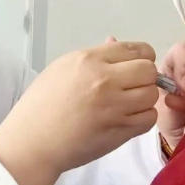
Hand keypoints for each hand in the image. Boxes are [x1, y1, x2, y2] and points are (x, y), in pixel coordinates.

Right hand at [0, 41, 158, 184]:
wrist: (32, 142)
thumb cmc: (41, 104)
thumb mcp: (62, 68)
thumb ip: (94, 56)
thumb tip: (116, 42)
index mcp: (89, 60)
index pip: (135, 49)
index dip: (141, 57)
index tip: (135, 67)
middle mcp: (105, 80)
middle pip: (149, 70)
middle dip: (145, 78)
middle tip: (132, 87)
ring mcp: (114, 107)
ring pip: (152, 95)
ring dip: (144, 99)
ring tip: (128, 105)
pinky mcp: (119, 131)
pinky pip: (149, 119)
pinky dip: (142, 119)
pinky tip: (127, 119)